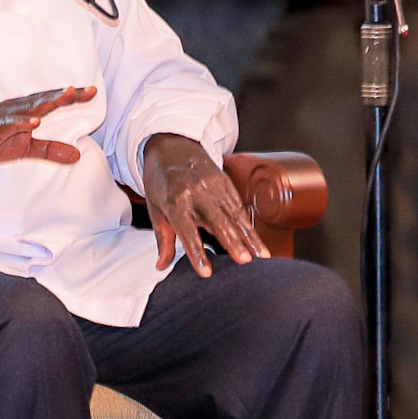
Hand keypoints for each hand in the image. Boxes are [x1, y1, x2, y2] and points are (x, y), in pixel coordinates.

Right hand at [0, 86, 97, 167]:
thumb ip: (50, 150)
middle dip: (65, 95)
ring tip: (66, 96)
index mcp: (25, 112)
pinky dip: (20, 123)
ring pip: (28, 108)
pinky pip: (6, 125)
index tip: (92, 92)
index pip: (52, 102)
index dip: (72, 97)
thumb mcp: (23, 149)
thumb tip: (78, 155)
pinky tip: (34, 122)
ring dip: (47, 102)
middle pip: (44, 100)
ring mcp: (2, 118)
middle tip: (87, 90)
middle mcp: (16, 109)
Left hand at [140, 133, 267, 276]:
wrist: (171, 146)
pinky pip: (239, 208)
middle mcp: (197, 193)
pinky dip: (249, 226)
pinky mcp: (226, 183)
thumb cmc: (160, 181)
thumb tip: (162, 265)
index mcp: (175, 201)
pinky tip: (258, 243)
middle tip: (245, 262)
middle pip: (218, 222)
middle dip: (233, 243)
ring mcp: (214, 187)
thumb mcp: (155, 208)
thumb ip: (162, 238)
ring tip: (262, 257)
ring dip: (249, 237)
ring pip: (235, 216)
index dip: (196, 253)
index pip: (187, 232)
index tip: (206, 273)